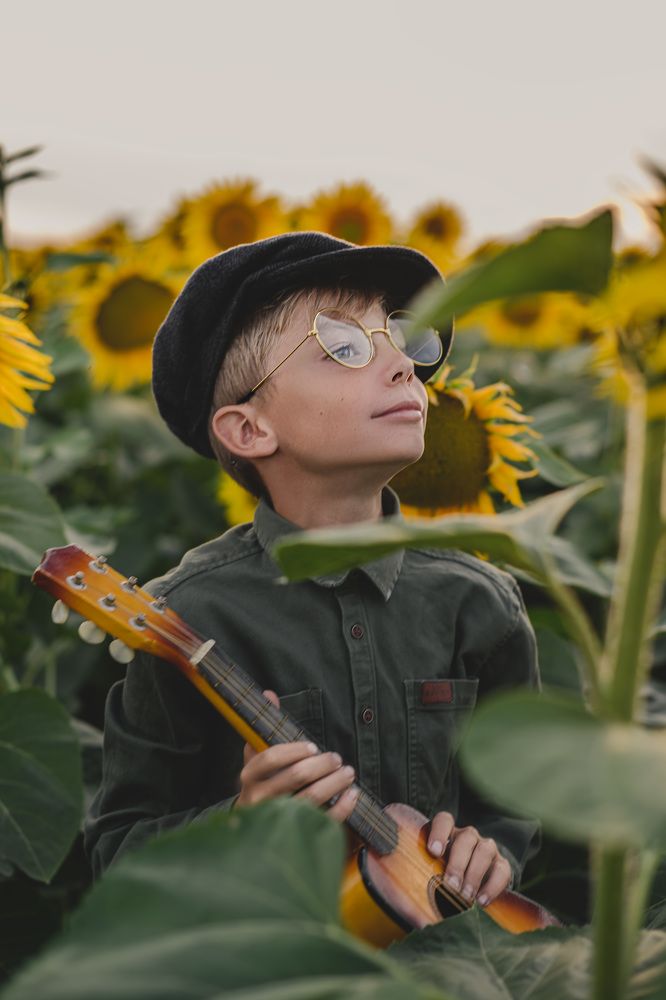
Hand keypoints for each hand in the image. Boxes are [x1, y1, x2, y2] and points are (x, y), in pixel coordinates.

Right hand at [236, 689, 358, 822]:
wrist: (253, 828)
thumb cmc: (262, 784)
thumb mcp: (258, 757)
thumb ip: (266, 726)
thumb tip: (269, 693)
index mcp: (249, 776)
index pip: (270, 757)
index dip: (294, 750)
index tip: (313, 746)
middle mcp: (258, 798)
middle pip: (295, 777)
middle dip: (321, 765)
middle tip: (337, 758)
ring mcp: (276, 820)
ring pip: (311, 799)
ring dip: (335, 783)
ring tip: (348, 772)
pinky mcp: (295, 836)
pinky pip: (323, 821)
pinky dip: (342, 807)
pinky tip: (353, 795)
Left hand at [426, 811, 511, 906]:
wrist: (468, 891)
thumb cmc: (439, 880)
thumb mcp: (427, 873)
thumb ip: (417, 875)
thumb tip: (397, 887)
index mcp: (447, 834)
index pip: (444, 820)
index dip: (439, 833)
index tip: (433, 852)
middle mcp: (468, 837)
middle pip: (466, 838)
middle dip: (458, 862)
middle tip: (450, 885)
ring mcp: (487, 848)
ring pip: (485, 850)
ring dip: (474, 874)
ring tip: (465, 897)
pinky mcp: (502, 865)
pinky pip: (502, 870)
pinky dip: (493, 886)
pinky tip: (481, 901)